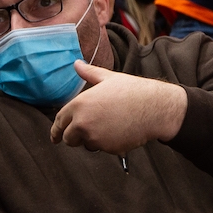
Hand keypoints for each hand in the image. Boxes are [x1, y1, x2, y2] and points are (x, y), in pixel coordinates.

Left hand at [50, 62, 187, 153]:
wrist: (156, 107)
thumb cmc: (134, 90)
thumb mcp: (110, 78)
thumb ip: (89, 73)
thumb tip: (76, 63)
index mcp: (79, 104)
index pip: (58, 122)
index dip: (57, 130)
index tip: (56, 136)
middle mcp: (83, 122)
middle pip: (68, 138)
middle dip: (75, 137)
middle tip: (88, 131)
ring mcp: (95, 137)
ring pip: (85, 145)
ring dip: (92, 140)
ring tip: (110, 126)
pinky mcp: (107, 148)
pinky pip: (102, 149)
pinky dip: (108, 144)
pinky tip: (120, 131)